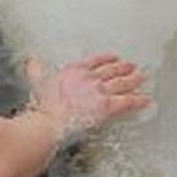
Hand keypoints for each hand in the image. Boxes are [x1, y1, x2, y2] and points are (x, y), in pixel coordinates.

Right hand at [26, 53, 149, 139]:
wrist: (52, 120)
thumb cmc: (45, 105)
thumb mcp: (38, 81)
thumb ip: (36, 69)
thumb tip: (31, 61)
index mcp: (75, 71)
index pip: (95, 61)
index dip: (106, 58)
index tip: (114, 56)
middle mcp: (90, 78)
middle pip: (111, 70)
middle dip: (124, 68)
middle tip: (133, 66)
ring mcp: (100, 91)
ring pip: (121, 83)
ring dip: (133, 80)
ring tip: (142, 77)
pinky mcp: (107, 107)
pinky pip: (127, 101)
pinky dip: (138, 100)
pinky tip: (146, 99)